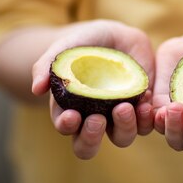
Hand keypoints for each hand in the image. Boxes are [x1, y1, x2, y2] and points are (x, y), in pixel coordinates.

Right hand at [31, 20, 155, 158]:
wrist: (116, 36)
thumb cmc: (84, 43)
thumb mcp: (65, 47)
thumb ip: (48, 65)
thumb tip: (36, 89)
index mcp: (71, 110)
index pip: (66, 128)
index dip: (67, 127)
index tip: (71, 116)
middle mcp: (94, 120)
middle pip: (89, 146)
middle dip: (91, 137)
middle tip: (97, 119)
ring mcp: (119, 117)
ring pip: (122, 138)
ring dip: (124, 127)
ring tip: (125, 107)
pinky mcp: (142, 109)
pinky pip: (146, 123)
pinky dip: (146, 116)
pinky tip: (145, 100)